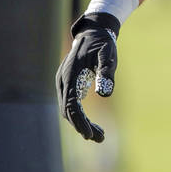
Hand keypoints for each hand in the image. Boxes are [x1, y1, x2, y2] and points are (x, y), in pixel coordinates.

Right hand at [56, 12, 120, 141]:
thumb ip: (106, 72)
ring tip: (100, 135)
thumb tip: (105, 94)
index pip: (71, 105)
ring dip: (81, 123)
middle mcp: (63, 81)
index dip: (79, 121)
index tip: (90, 135)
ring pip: (68, 110)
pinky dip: (80, 116)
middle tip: (100, 138)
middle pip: (68, 111)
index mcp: (70, 74)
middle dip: (82, 126)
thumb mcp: (107, 55)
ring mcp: (63, 83)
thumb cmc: (102, 44)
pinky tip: (92, 124)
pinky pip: (70, 105)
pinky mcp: (68, 85)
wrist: (93, 33)